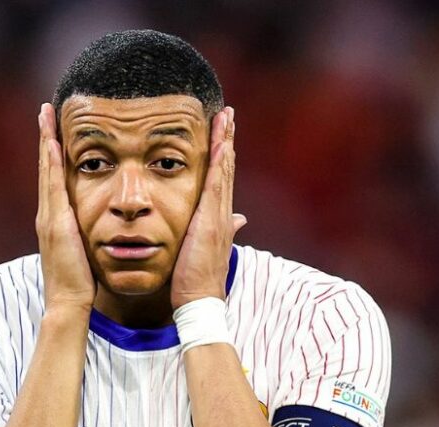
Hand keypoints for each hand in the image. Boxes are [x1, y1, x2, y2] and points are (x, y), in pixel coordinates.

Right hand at [36, 103, 95, 311]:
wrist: (69, 302)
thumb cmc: (79, 281)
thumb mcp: (81, 250)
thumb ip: (83, 234)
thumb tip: (95, 222)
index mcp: (55, 219)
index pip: (53, 178)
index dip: (53, 152)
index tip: (54, 128)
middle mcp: (48, 212)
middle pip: (46, 166)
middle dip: (46, 137)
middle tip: (46, 109)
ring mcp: (48, 215)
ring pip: (46, 169)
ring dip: (46, 140)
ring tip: (46, 114)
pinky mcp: (54, 220)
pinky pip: (52, 183)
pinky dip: (50, 160)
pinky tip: (53, 140)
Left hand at [170, 107, 245, 308]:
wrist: (200, 300)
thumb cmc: (198, 279)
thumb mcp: (209, 249)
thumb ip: (223, 231)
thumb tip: (240, 219)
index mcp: (219, 218)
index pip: (222, 178)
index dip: (224, 153)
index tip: (223, 131)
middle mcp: (223, 212)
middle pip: (227, 168)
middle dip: (228, 139)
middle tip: (228, 113)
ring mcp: (219, 215)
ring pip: (224, 171)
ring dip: (225, 142)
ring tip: (226, 117)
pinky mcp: (211, 220)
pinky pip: (216, 185)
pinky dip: (220, 163)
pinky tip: (220, 143)